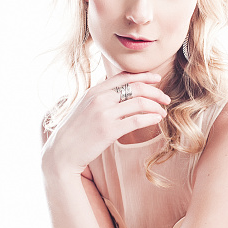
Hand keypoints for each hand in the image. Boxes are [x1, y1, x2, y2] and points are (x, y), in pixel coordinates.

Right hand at [41, 71, 170, 175]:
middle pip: (136, 87)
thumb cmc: (75, 131)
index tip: (157, 79)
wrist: (61, 151)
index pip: (124, 76)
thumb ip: (101, 97)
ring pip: (139, 102)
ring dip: (156, 106)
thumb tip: (120, 91)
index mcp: (94, 90)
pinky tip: (157, 120)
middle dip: (155, 91)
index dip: (144, 76)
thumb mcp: (85, 106)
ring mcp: (104, 113)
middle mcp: (100, 98)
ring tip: (163, 112)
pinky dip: (150, 118)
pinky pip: (136, 120)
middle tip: (165, 98)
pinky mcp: (109, 130)